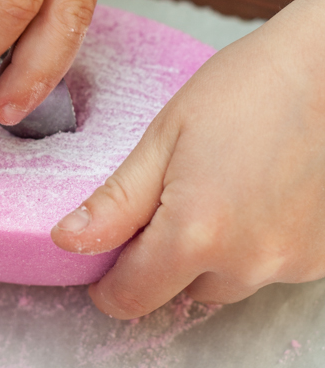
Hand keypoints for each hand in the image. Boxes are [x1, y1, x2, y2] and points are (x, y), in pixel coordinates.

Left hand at [52, 0, 324, 318]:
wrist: (324, 70)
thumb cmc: (244, 89)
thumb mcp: (165, 137)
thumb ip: (116, 201)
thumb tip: (68, 241)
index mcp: (196, 233)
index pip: (130, 298)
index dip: (106, 281)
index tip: (102, 255)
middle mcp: (246, 263)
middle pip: (176, 289)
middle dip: (158, 256)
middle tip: (167, 193)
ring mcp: (288, 265)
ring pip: (221, 282)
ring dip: (206, 251)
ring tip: (216, 185)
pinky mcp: (317, 259)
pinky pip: (261, 267)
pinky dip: (248, 244)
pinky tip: (253, 194)